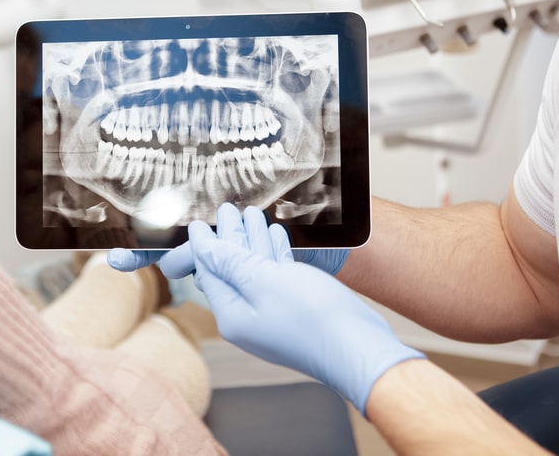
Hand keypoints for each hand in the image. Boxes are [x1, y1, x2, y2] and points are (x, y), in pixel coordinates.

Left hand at [188, 203, 422, 412]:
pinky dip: (273, 253)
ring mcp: (272, 315)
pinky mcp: (295, 310)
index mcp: (232, 314)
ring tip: (251, 213)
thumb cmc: (312, 318)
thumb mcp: (263, 281)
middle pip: (232, 269)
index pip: (210, 273)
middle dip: (230, 237)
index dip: (205, 244)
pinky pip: (276, 276)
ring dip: (253, 240)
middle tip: (228, 209)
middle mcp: (248, 318)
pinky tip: (275, 235)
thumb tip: (201, 247)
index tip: (200, 221)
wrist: (358, 348)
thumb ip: (230, 262)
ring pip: (256, 270)